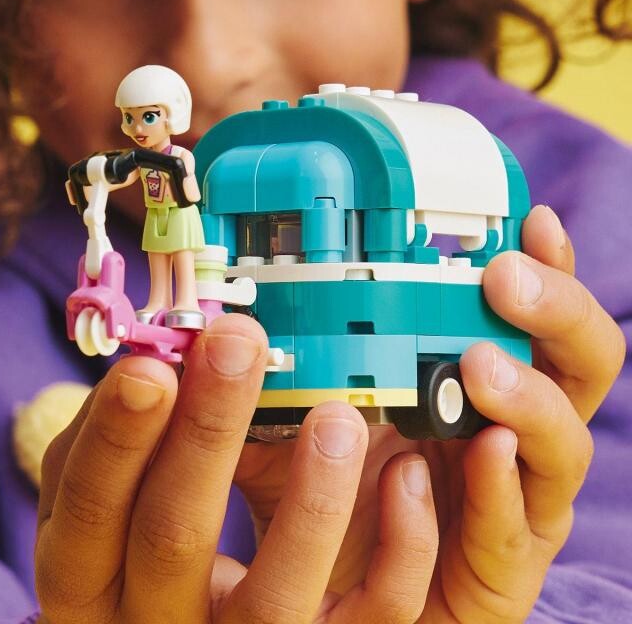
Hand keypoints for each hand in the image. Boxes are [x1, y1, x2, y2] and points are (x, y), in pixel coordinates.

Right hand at [35, 314, 437, 623]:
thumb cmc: (145, 540)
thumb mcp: (117, 494)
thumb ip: (128, 437)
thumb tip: (156, 355)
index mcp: (89, 579)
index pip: (88, 510)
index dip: (116, 438)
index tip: (153, 366)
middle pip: (172, 539)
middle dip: (205, 433)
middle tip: (238, 344)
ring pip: (274, 605)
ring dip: (311, 500)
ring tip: (338, 415)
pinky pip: (369, 620)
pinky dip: (397, 550)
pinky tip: (404, 475)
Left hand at [236, 205, 623, 622]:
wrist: (325, 598)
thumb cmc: (320, 495)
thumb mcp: (289, 423)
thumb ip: (272, 374)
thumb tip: (226, 319)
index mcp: (473, 384)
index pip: (530, 318)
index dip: (545, 267)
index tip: (530, 218)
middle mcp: (511, 433)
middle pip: (579, 364)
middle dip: (557, 312)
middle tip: (504, 277)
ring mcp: (515, 500)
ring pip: (564, 445)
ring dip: (528, 398)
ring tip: (479, 367)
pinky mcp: (502, 570)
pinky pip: (512, 529)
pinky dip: (496, 489)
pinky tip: (475, 453)